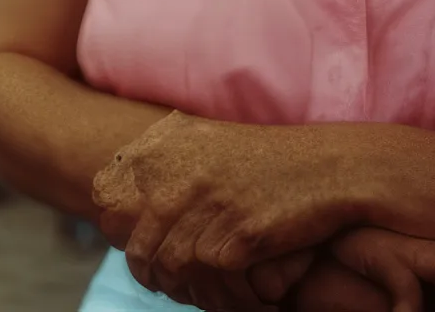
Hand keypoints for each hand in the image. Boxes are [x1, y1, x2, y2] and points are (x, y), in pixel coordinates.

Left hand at [95, 113, 361, 309]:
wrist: (332, 168)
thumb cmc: (267, 160)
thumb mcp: (203, 141)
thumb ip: (157, 158)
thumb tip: (102, 189)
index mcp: (160, 148)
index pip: (105, 196)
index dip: (118, 226)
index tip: (137, 240)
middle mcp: (175, 175)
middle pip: (131, 239)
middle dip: (143, 266)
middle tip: (160, 278)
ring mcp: (205, 206)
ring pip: (164, 265)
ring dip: (174, 286)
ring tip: (189, 290)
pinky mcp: (236, 237)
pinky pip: (203, 278)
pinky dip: (207, 292)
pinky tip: (219, 291)